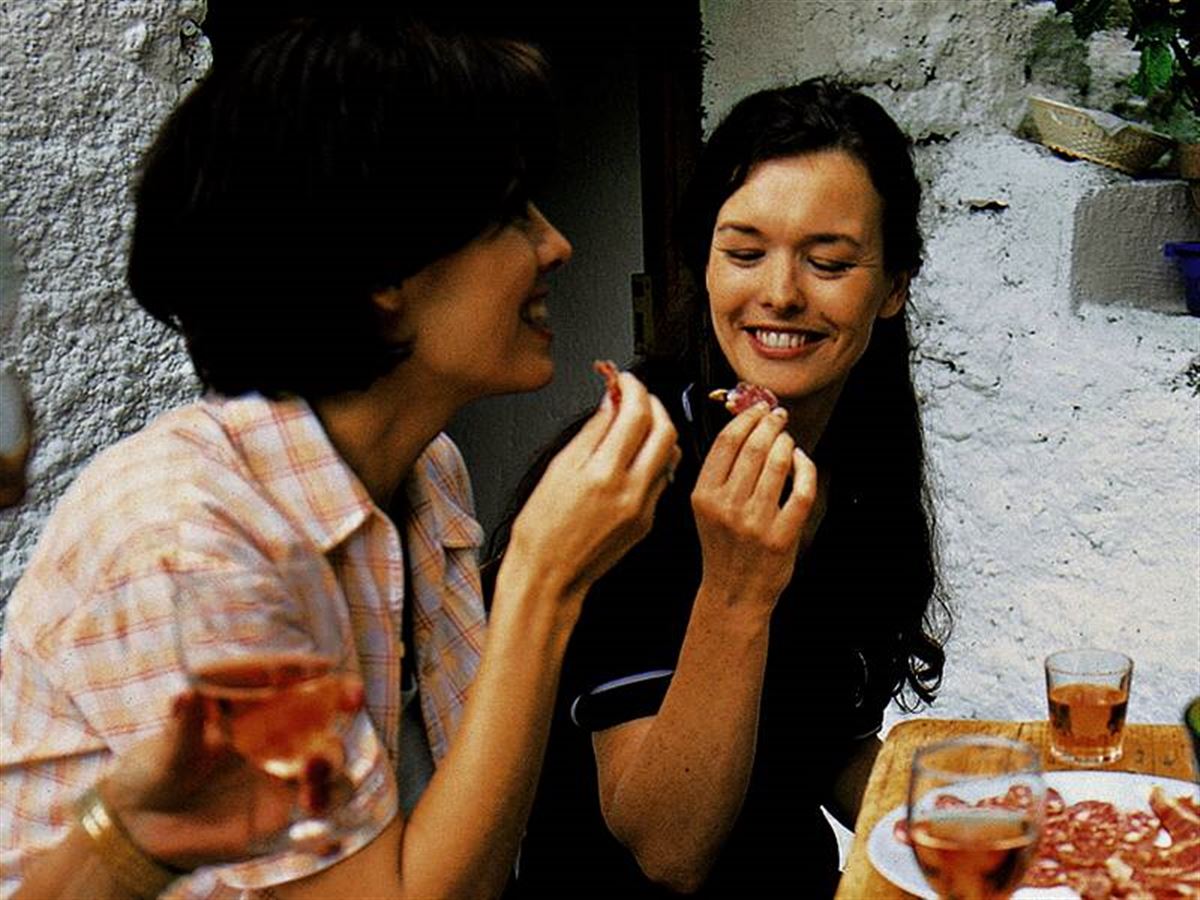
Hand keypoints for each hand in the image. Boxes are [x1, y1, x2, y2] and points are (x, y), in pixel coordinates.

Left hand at [104, 682, 362, 870]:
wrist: (146, 829)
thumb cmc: (157, 770)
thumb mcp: (165, 748)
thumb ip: (184, 726)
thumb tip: (185, 695)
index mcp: (252, 705)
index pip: (291, 678)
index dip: (311, 669)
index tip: (325, 666)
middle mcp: (277, 733)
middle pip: (324, 711)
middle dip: (343, 701)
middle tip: (351, 698)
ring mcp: (285, 773)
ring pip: (331, 757)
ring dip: (333, 759)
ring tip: (313, 770)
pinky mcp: (285, 812)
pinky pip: (323, 802)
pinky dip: (328, 804)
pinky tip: (316, 813)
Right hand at [508, 372, 680, 599]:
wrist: (548, 576)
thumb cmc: (542, 530)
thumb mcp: (558, 469)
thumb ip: (591, 432)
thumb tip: (610, 404)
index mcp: (604, 474)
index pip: (636, 414)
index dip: (634, 388)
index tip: (625, 380)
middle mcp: (630, 490)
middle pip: (665, 430)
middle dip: (654, 404)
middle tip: (636, 396)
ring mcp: (644, 508)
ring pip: (670, 454)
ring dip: (659, 429)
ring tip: (637, 423)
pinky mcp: (647, 521)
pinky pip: (662, 478)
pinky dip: (654, 458)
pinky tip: (635, 456)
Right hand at [691, 403, 816, 610]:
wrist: (733, 592)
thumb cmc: (722, 548)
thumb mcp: (704, 509)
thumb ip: (718, 473)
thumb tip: (743, 428)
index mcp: (704, 495)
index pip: (726, 442)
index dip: (746, 418)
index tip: (757, 409)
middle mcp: (728, 506)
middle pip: (754, 447)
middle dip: (770, 424)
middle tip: (778, 415)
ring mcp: (756, 521)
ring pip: (779, 463)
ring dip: (787, 443)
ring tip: (787, 440)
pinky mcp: (782, 535)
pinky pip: (801, 490)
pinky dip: (806, 469)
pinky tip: (803, 463)